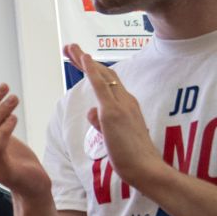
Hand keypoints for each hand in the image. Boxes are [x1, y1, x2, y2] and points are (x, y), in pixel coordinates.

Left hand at [66, 44, 160, 186]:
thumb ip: (101, 122)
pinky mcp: (113, 112)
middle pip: (104, 74)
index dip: (94, 70)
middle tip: (70, 47)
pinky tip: (84, 58)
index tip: (81, 59)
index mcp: (127, 106)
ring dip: (84, 60)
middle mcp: (126, 101)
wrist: (146, 168)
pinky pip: (101, 85)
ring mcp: (120, 105)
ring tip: (70, 48)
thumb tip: (92, 112)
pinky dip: (92, 70)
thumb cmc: (131, 156)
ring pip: (101, 75)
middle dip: (85, 60)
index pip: (109, 83)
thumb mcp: (113, 136)